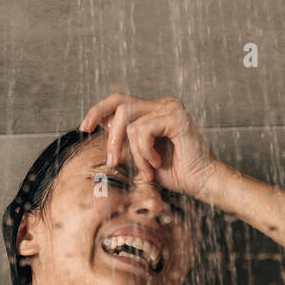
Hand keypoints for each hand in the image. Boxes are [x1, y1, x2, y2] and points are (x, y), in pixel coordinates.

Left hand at [78, 93, 218, 201]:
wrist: (201, 183)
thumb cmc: (175, 173)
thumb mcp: (140, 156)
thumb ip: (124, 141)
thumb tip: (102, 125)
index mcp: (153, 111)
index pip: (119, 101)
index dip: (98, 110)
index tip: (84, 127)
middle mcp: (162, 104)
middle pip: (120, 105)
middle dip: (111, 137)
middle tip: (113, 163)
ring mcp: (170, 107)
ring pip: (130, 124)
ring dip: (135, 154)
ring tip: (148, 170)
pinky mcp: (175, 116)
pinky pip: (142, 130)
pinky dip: (145, 152)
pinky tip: (158, 163)